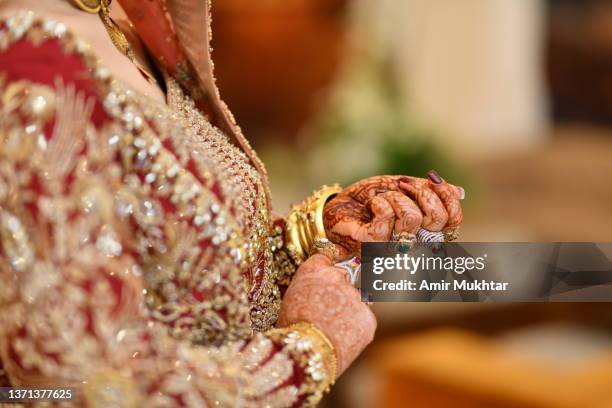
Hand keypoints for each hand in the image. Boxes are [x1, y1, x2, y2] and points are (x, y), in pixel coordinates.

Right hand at [278, 254, 376, 376]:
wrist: (307, 351)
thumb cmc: (292, 329)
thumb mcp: (291, 298)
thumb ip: (308, 285)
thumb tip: (317, 286)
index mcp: (315, 269)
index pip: (326, 257)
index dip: (327, 269)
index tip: (328, 275)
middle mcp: (338, 277)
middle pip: (344, 276)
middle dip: (340, 289)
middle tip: (329, 308)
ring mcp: (357, 296)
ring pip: (356, 299)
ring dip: (349, 308)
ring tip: (332, 327)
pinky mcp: (369, 317)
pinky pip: (364, 319)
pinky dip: (356, 327)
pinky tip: (341, 337)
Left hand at [323, 172, 463, 255]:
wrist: (340, 205)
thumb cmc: (372, 199)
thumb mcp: (403, 189)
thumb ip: (429, 191)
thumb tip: (459, 192)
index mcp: (426, 231)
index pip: (454, 221)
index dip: (448, 198)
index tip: (432, 182)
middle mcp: (414, 243)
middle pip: (438, 219)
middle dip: (420, 192)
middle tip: (402, 186)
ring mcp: (394, 247)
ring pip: (412, 218)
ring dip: (396, 197)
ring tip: (383, 198)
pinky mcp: (373, 246)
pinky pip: (387, 217)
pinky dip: (379, 201)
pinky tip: (372, 205)